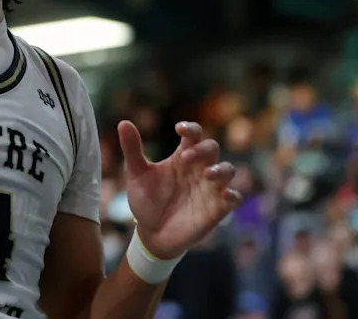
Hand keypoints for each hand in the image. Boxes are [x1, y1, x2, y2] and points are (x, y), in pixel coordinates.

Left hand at [119, 120, 240, 259]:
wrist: (151, 234)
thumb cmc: (146, 200)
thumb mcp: (136, 174)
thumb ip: (132, 149)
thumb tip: (123, 122)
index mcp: (181, 157)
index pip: (194, 135)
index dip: (191, 129)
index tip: (179, 129)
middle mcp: (199, 169)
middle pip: (212, 148)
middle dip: (202, 150)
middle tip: (185, 157)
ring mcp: (210, 188)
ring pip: (228, 169)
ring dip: (221, 169)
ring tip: (207, 174)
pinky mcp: (217, 208)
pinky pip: (234, 197)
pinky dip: (233, 194)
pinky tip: (225, 194)